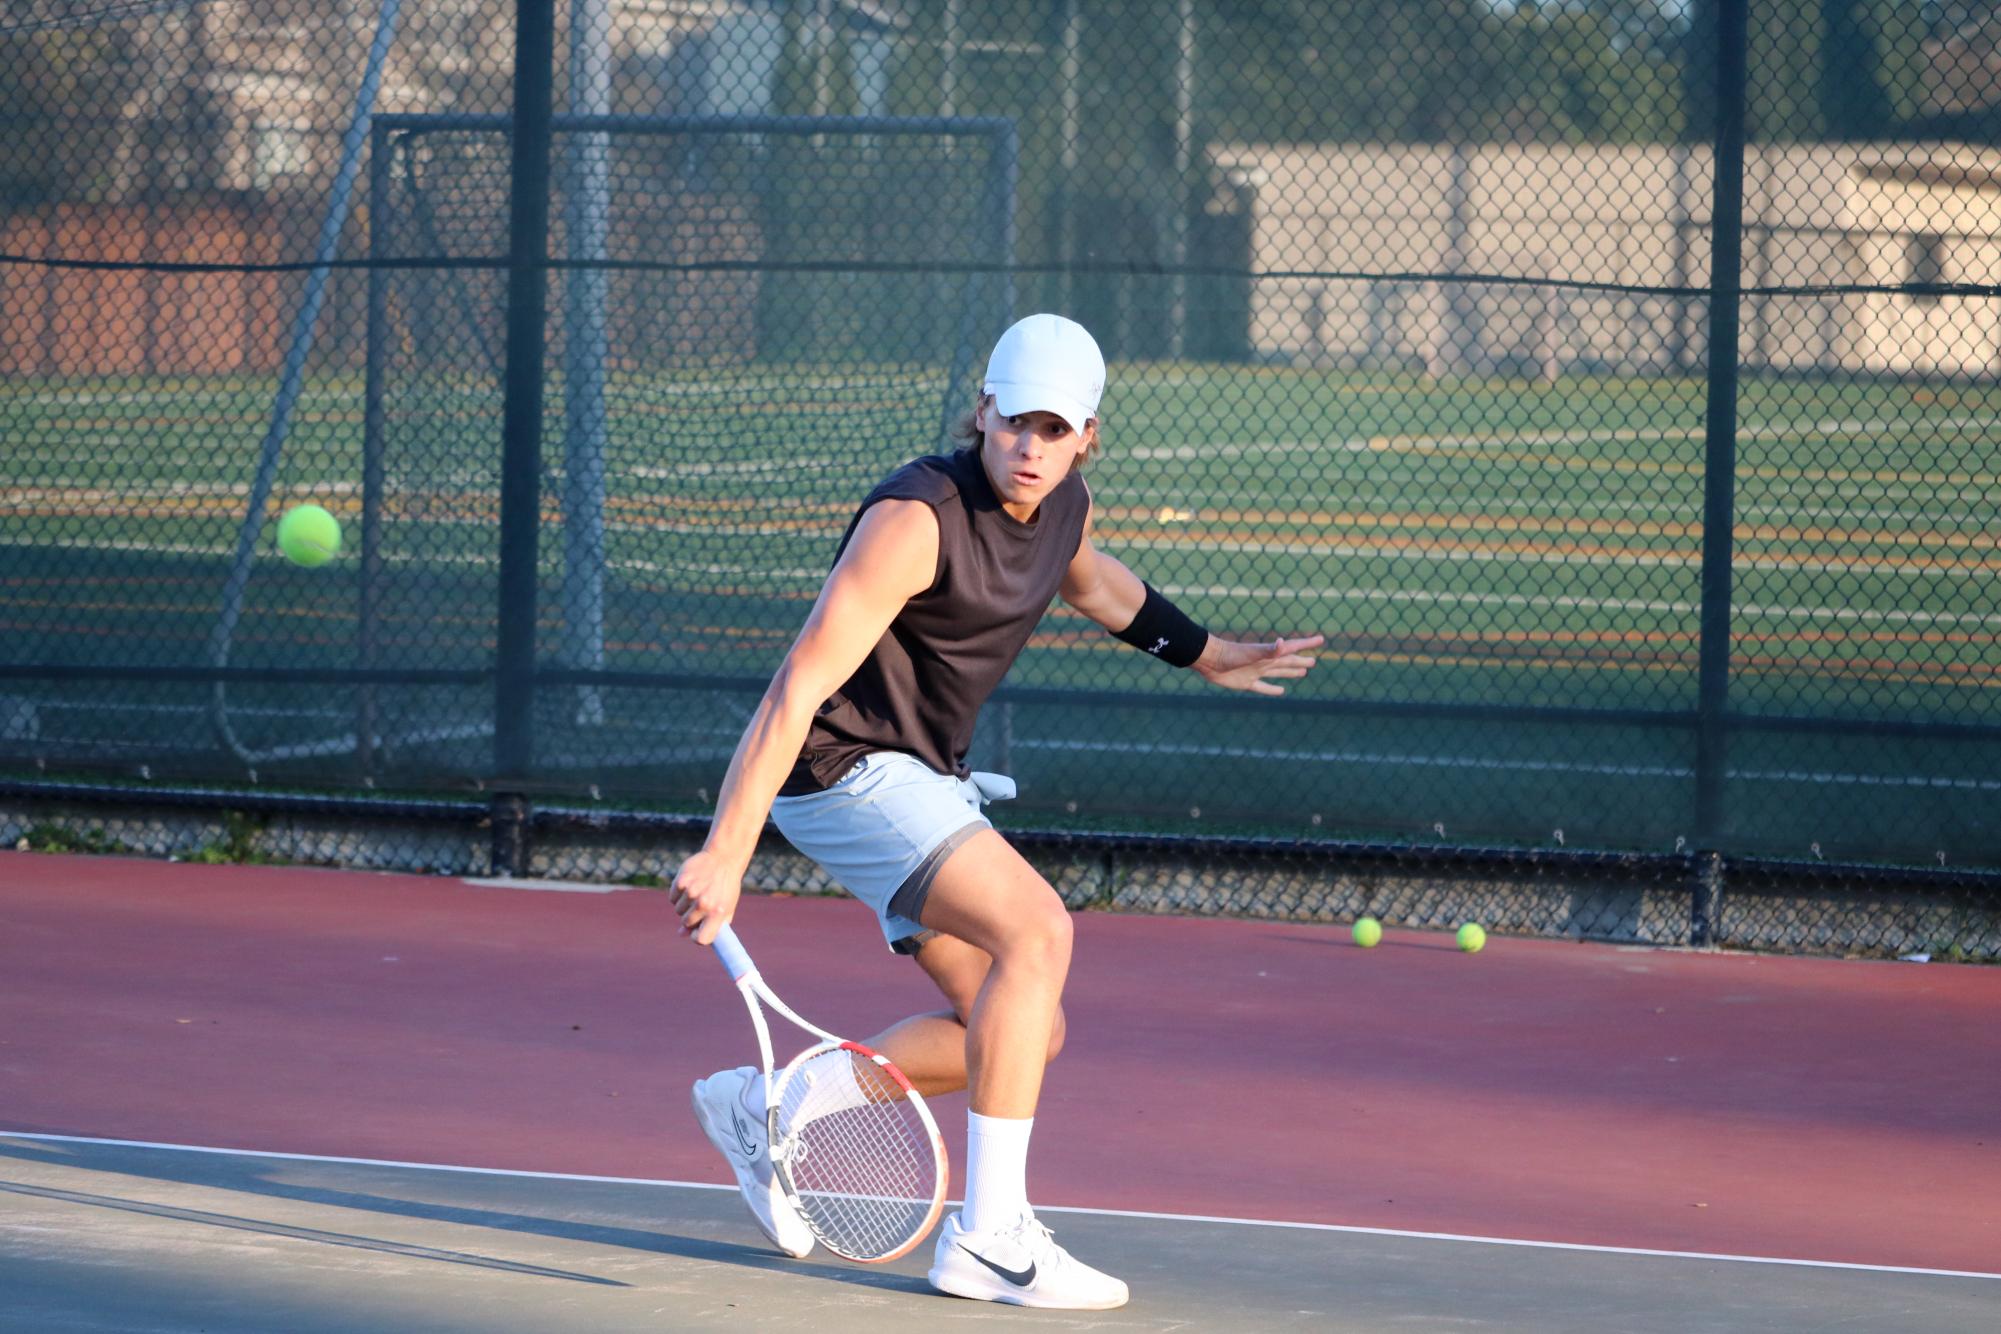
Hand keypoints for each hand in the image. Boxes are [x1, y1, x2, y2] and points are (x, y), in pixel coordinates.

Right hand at [670, 848, 746, 945]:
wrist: (723, 859)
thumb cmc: (725, 887)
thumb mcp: (725, 907)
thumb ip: (708, 925)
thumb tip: (682, 934)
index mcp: (718, 913)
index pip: (701, 939)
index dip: (696, 936)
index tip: (696, 931)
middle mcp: (704, 904)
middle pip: (686, 923)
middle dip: (691, 917)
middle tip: (701, 904)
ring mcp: (691, 892)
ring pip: (678, 910)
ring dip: (684, 905)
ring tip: (697, 892)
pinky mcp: (681, 882)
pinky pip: (672, 898)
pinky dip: (678, 894)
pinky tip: (690, 885)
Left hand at [1192, 633, 1323, 695]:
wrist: (1209, 660)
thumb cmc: (1231, 655)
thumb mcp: (1253, 653)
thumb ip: (1269, 650)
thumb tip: (1284, 643)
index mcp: (1270, 654)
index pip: (1292, 648)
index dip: (1307, 643)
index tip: (1321, 639)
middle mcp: (1265, 662)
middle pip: (1287, 661)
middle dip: (1301, 660)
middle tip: (1313, 661)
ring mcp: (1256, 672)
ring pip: (1278, 672)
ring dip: (1290, 672)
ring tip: (1302, 672)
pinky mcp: (1246, 683)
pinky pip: (1263, 687)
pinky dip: (1272, 689)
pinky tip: (1281, 692)